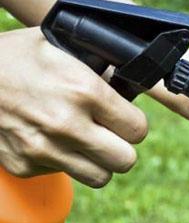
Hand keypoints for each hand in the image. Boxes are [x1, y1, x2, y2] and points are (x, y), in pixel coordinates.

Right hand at [0, 27, 147, 186]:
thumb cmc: (15, 56)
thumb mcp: (61, 44)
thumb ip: (100, 65)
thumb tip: (130, 79)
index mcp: (83, 91)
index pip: (138, 129)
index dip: (134, 124)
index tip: (125, 119)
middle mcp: (66, 124)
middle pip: (125, 160)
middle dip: (122, 147)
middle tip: (110, 135)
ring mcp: (44, 149)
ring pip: (100, 177)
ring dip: (98, 162)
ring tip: (85, 142)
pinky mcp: (24, 165)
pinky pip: (62, 175)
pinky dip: (62, 162)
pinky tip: (50, 140)